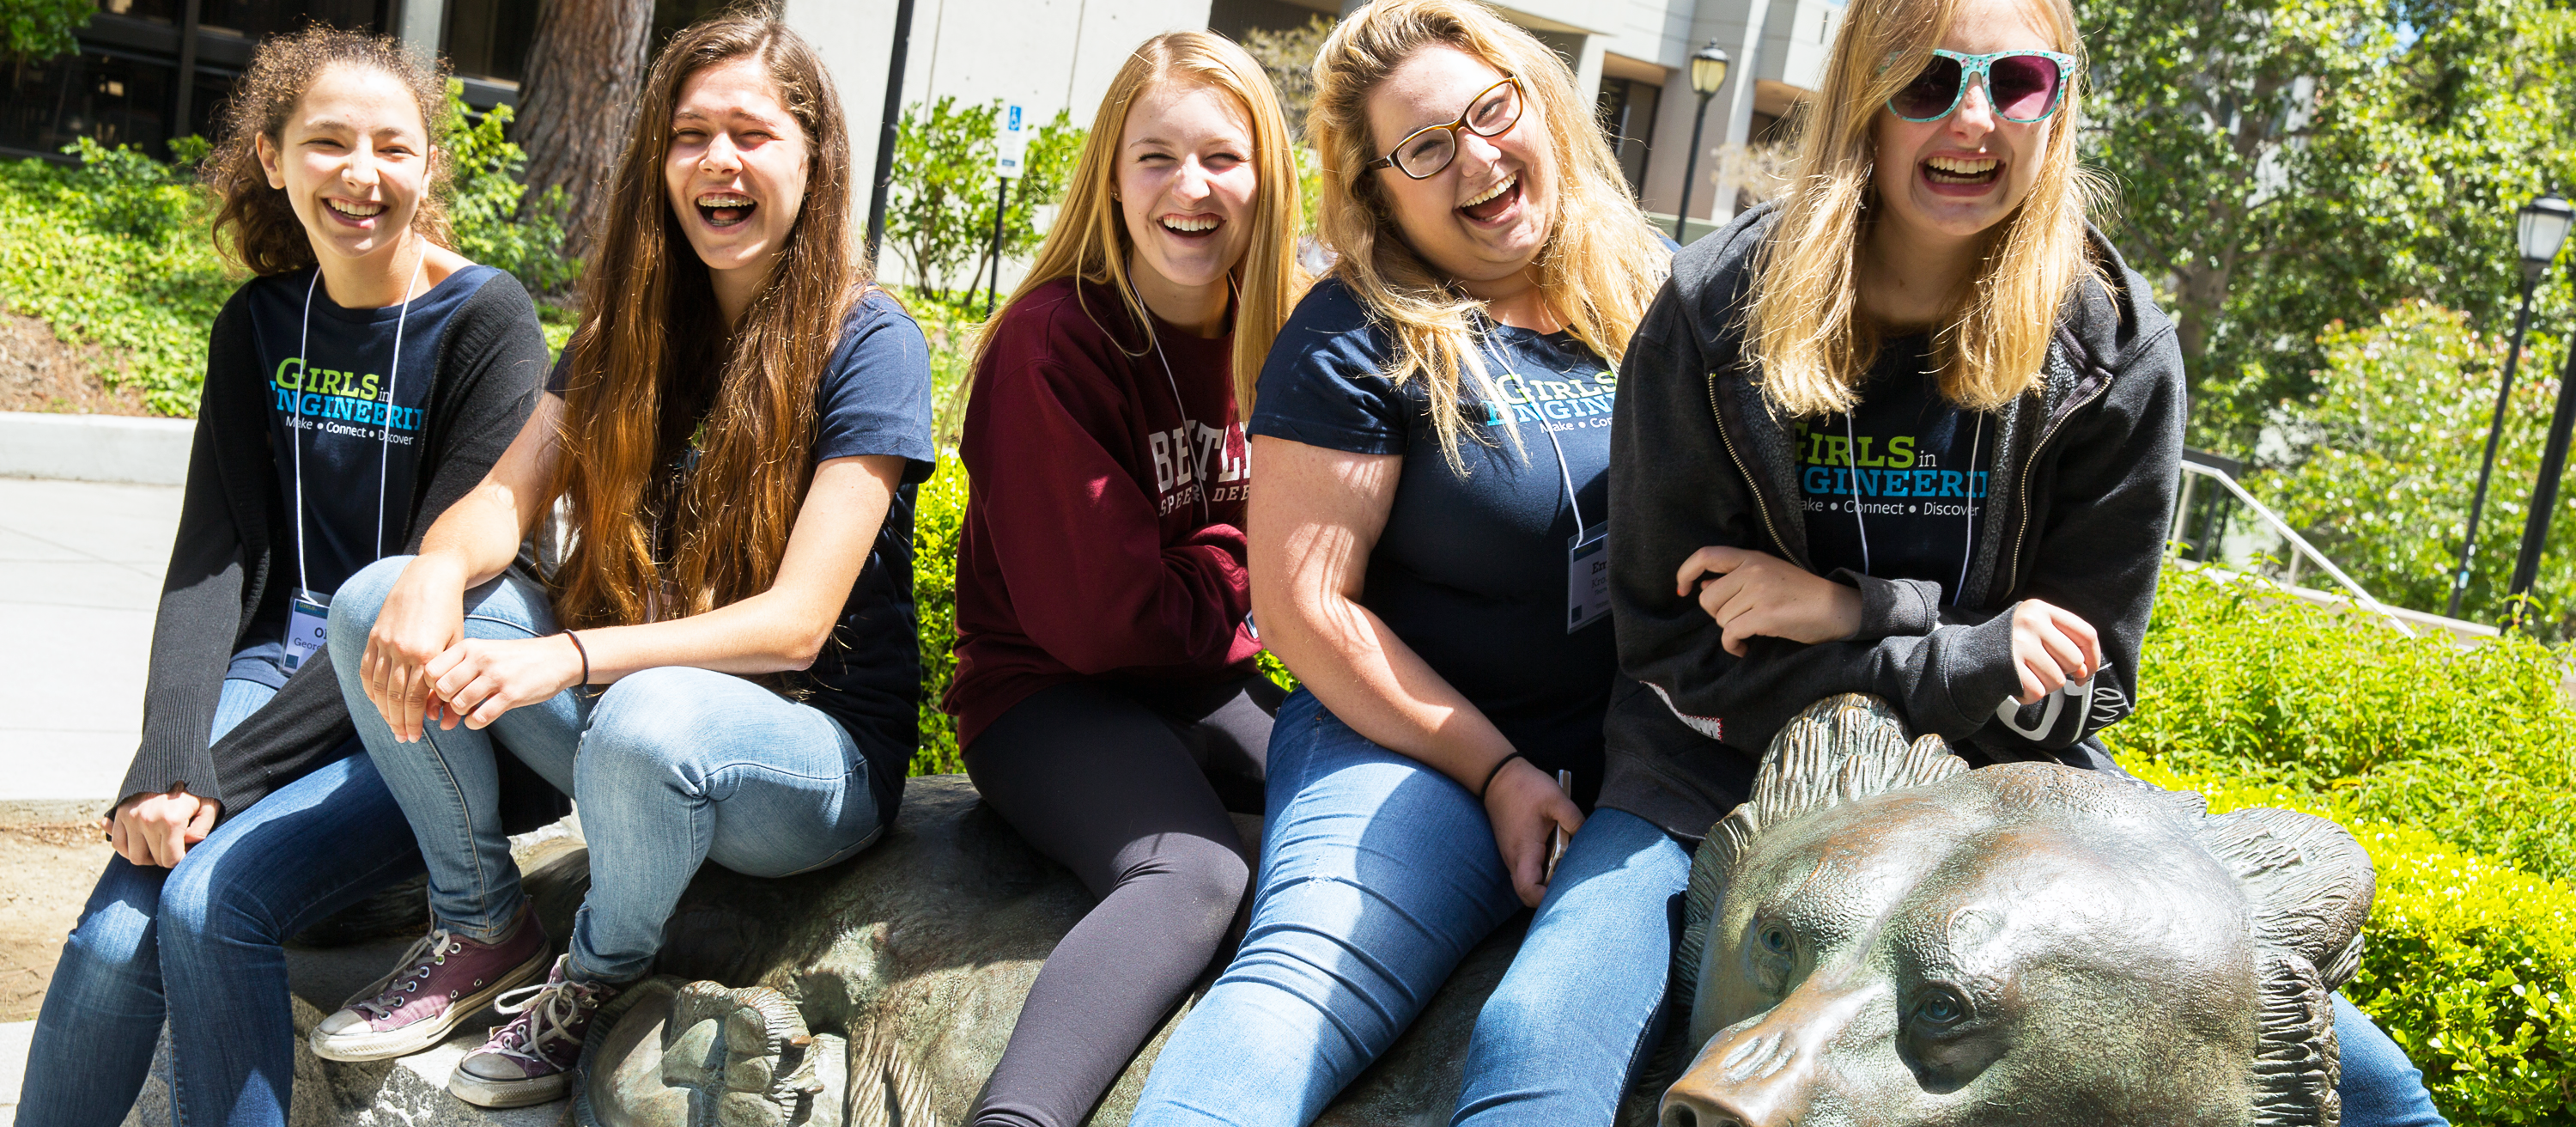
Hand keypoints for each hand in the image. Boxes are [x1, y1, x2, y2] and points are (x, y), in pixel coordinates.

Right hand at [100, 787, 219, 867]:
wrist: (172, 763)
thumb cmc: (195, 788)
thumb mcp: (208, 807)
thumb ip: (201, 830)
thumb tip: (185, 847)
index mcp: (171, 821)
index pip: (171, 860)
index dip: (181, 859)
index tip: (186, 849)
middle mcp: (147, 820)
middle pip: (153, 860)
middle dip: (166, 856)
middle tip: (176, 843)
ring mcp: (130, 817)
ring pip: (133, 856)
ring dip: (147, 855)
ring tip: (160, 843)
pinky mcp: (119, 813)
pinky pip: (118, 843)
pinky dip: (128, 847)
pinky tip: (142, 841)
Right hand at [362, 556, 469, 741]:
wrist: (430, 579)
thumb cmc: (449, 614)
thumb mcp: (456, 644)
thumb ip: (444, 675)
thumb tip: (436, 709)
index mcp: (428, 654)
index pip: (418, 699)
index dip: (416, 720)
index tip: (417, 736)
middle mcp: (403, 651)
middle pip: (397, 697)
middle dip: (400, 722)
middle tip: (404, 738)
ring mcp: (385, 643)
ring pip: (379, 687)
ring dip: (384, 711)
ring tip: (391, 727)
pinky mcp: (374, 637)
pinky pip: (367, 670)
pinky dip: (370, 690)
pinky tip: (377, 704)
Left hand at [424, 634, 584, 730]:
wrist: (556, 657)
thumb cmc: (514, 659)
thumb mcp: (485, 653)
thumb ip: (459, 672)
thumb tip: (434, 709)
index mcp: (470, 646)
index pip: (431, 670)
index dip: (431, 686)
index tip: (443, 692)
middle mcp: (481, 659)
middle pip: (442, 689)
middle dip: (445, 701)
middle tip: (456, 703)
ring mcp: (497, 676)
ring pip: (459, 704)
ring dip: (460, 713)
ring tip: (470, 710)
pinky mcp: (512, 694)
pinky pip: (480, 717)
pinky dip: (474, 723)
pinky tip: (479, 718)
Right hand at [1483, 757, 1583, 907]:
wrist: (1497, 776)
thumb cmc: (1525, 787)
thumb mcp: (1556, 799)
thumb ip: (1575, 821)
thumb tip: (1590, 840)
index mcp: (1524, 849)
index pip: (1529, 889)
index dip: (1546, 899)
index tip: (1566, 892)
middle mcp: (1513, 858)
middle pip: (1527, 894)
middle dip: (1548, 895)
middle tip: (1570, 882)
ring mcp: (1511, 855)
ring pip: (1526, 883)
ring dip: (1545, 882)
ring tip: (1566, 868)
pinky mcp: (1512, 849)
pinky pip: (1526, 871)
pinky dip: (1540, 871)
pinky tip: (1556, 856)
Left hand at [1674, 546, 1862, 656]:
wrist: (1836, 608)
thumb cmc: (1800, 594)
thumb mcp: (1767, 575)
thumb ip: (1735, 578)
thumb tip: (1701, 586)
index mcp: (1751, 557)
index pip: (1706, 555)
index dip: (1686, 571)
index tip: (1682, 589)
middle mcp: (1753, 570)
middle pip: (1708, 598)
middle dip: (1718, 615)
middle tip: (1739, 619)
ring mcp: (1760, 592)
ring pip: (1720, 619)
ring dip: (1731, 631)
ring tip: (1751, 630)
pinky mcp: (1767, 615)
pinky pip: (1731, 635)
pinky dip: (1734, 646)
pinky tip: (1746, 647)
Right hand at [2009, 599, 2100, 704]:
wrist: (1968, 654)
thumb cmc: (2013, 644)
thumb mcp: (2038, 631)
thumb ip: (2065, 645)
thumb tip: (2085, 672)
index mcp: (2041, 609)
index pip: (2086, 634)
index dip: (2094, 657)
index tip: (2088, 672)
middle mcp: (2030, 622)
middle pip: (2074, 660)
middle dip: (2065, 673)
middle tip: (2045, 670)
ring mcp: (2018, 644)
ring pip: (2057, 680)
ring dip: (2047, 686)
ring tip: (2029, 675)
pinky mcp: (2008, 667)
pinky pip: (2038, 693)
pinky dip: (2029, 695)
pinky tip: (2017, 684)